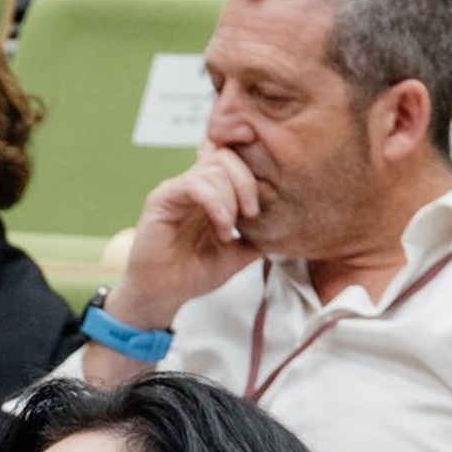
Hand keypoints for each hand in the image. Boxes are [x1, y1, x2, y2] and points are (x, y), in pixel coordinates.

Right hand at [107, 145, 264, 329]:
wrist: (163, 294)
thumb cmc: (195, 274)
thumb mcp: (238, 255)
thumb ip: (258, 237)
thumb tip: (288, 227)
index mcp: (212, 192)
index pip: (235, 160)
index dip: (253, 169)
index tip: (266, 198)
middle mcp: (195, 185)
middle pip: (227, 156)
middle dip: (246, 182)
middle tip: (251, 214)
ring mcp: (179, 189)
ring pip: (214, 168)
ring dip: (230, 199)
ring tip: (228, 231)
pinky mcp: (163, 198)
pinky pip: (194, 184)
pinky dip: (215, 202)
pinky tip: (221, 226)